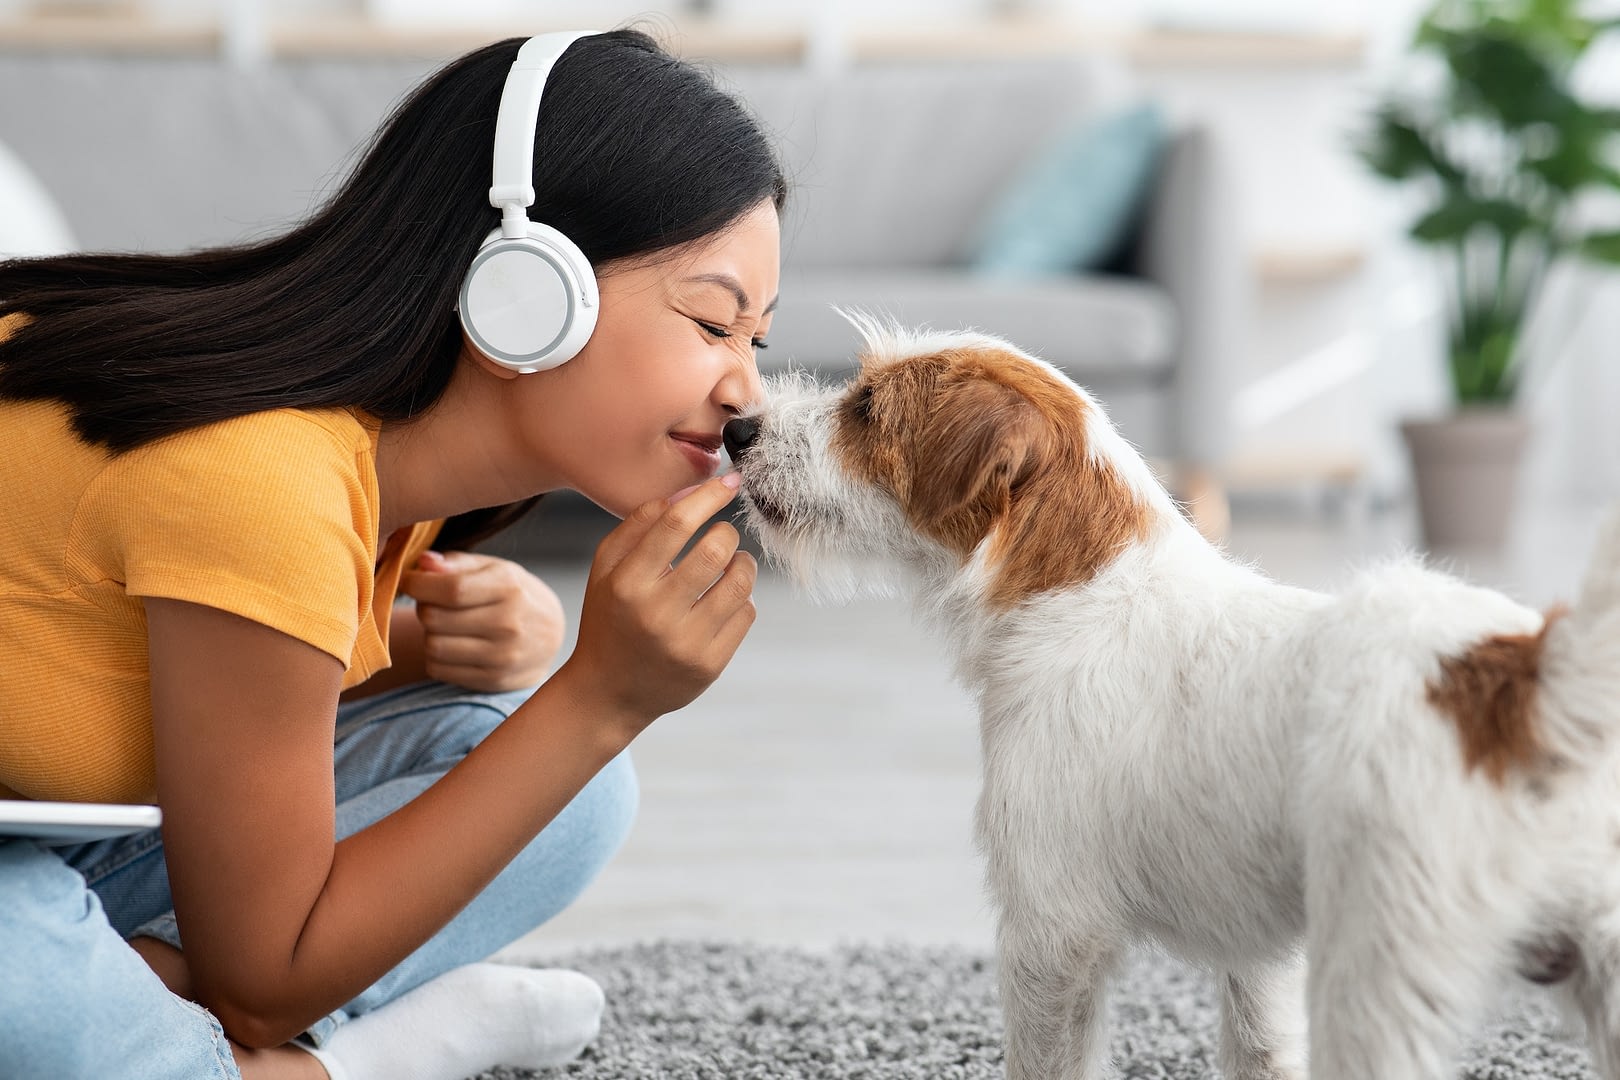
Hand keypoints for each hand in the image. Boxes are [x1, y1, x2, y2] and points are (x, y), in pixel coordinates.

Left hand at [399, 551, 566, 692]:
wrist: (550, 636)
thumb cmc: (514, 594)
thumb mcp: (493, 568)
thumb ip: (456, 563)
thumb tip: (423, 563)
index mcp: (509, 587)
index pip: (450, 588)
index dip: (418, 584)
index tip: (410, 581)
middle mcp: (509, 623)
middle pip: (435, 618)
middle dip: (424, 607)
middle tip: (434, 603)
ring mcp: (502, 656)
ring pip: (433, 646)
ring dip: (430, 634)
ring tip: (445, 625)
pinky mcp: (492, 681)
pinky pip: (438, 669)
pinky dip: (436, 657)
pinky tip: (453, 645)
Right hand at [559, 474, 755, 734]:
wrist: (608, 692)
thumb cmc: (611, 617)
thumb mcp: (607, 568)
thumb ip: (642, 523)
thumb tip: (692, 492)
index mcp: (627, 583)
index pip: (676, 524)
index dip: (709, 496)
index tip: (729, 482)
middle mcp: (656, 613)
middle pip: (715, 550)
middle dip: (727, 532)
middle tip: (723, 535)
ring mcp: (685, 643)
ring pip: (740, 583)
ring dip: (743, 564)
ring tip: (731, 564)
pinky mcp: (709, 665)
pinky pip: (746, 614)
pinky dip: (742, 599)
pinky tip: (723, 601)